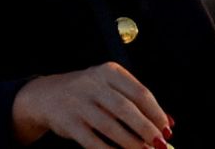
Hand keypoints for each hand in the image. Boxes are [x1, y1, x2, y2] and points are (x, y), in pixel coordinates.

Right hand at [12, 62, 171, 148]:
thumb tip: (167, 123)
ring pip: (110, 127)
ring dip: (131, 143)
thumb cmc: (89, 93)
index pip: (140, 92)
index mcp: (110, 71)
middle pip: (126, 109)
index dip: (156, 112)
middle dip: (146, 129)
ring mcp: (79, 103)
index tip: (168, 128)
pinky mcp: (68, 122)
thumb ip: (136, 102)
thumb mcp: (110, 87)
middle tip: (159, 143)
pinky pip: (93, 141)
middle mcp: (93, 84)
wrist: (46, 96)